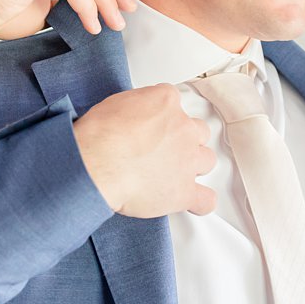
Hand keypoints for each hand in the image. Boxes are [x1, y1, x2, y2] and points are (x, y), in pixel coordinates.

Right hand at [72, 85, 216, 217]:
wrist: (97, 165)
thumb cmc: (100, 137)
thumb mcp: (113, 104)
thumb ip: (133, 108)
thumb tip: (131, 118)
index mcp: (165, 102)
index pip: (172, 101)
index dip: (162, 115)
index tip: (152, 124)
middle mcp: (182, 128)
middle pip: (198, 131)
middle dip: (184, 140)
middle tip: (165, 149)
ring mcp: (187, 160)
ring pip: (207, 160)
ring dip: (194, 166)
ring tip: (174, 174)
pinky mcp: (184, 191)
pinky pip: (206, 199)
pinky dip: (200, 202)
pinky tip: (192, 202)